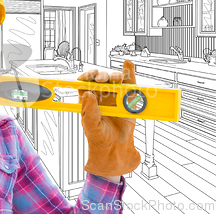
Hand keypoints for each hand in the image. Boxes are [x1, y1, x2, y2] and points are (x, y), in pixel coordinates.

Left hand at [77, 60, 140, 176]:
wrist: (116, 150)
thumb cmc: (100, 139)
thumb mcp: (90, 126)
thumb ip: (89, 111)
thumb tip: (88, 94)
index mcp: (88, 102)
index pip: (85, 84)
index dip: (85, 77)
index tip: (86, 77)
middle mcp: (101, 97)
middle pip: (100, 79)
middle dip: (100, 75)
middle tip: (102, 80)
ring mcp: (115, 97)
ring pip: (114, 80)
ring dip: (114, 75)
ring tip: (115, 79)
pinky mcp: (129, 99)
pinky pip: (129, 83)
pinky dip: (129, 72)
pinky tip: (128, 64)